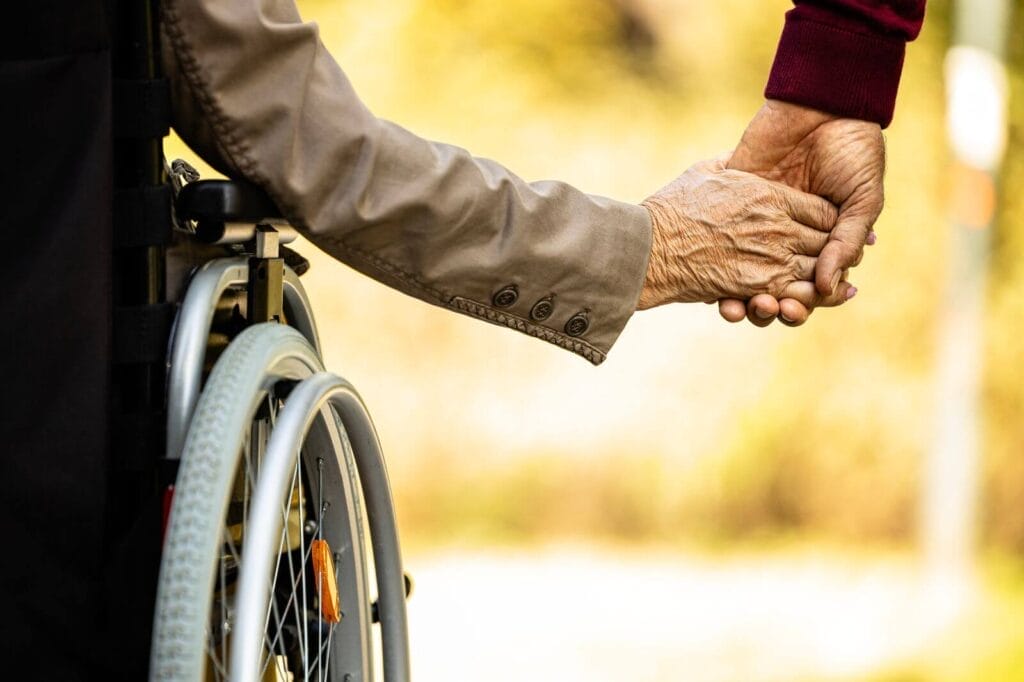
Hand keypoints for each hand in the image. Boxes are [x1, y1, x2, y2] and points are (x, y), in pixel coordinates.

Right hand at [637, 156, 852, 309]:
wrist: (650, 247)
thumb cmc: (672, 208)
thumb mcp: (705, 171)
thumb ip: (731, 162)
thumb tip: (738, 154)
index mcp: (770, 196)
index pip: (823, 210)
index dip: (831, 221)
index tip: (827, 227)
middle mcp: (778, 227)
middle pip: (828, 241)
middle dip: (834, 251)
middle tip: (835, 259)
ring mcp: (771, 259)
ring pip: (818, 271)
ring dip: (823, 279)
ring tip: (824, 285)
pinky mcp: (757, 287)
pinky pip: (793, 296)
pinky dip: (803, 301)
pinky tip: (806, 302)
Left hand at [721, 100, 884, 325]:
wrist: (824, 104)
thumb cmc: (853, 151)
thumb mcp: (861, 198)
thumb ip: (845, 242)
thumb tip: (827, 286)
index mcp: (820, 241)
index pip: (808, 286)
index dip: (802, 303)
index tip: (794, 309)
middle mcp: (787, 238)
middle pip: (774, 286)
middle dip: (771, 304)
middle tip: (768, 308)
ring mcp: (758, 223)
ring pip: (744, 274)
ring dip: (742, 296)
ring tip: (740, 306)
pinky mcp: (735, 203)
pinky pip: (721, 244)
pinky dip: (715, 269)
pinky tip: (714, 286)